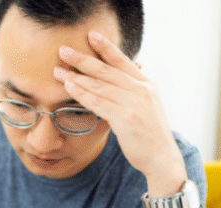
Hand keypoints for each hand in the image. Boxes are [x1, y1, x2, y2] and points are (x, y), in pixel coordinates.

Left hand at [54, 31, 186, 191]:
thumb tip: (116, 82)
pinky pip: (99, 103)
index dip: (106, 47)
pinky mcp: (126, 118)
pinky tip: (69, 88)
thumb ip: (132, 92)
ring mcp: (135, 103)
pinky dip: (82, 94)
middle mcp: (142, 90)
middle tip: (63, 51)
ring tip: (58, 71)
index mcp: (146, 84)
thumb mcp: (145, 107)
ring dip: (76, 77)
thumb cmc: (149, 135)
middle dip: (83, 59)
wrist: (162, 158)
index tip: (90, 36)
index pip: (122, 61)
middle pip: (107, 70)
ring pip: (100, 86)